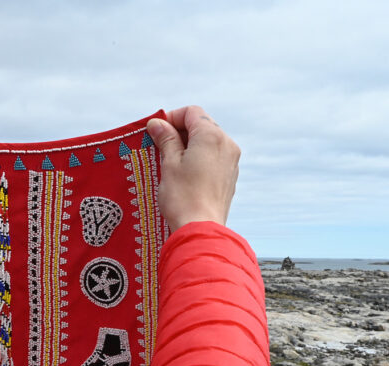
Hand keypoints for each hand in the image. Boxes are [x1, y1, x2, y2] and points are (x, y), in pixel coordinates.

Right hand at [146, 106, 239, 231]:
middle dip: (180, 131)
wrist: (200, 229)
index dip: (172, 118)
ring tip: (170, 162)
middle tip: (160, 147)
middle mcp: (227, 144)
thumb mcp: (169, 163)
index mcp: (211, 136)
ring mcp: (232, 161)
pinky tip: (185, 174)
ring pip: (208, 142)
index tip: (156, 132)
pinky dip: (199, 158)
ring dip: (189, 145)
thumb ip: (166, 139)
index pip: (191, 112)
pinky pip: (214, 157)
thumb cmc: (182, 196)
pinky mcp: (230, 176)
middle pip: (202, 125)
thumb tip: (157, 123)